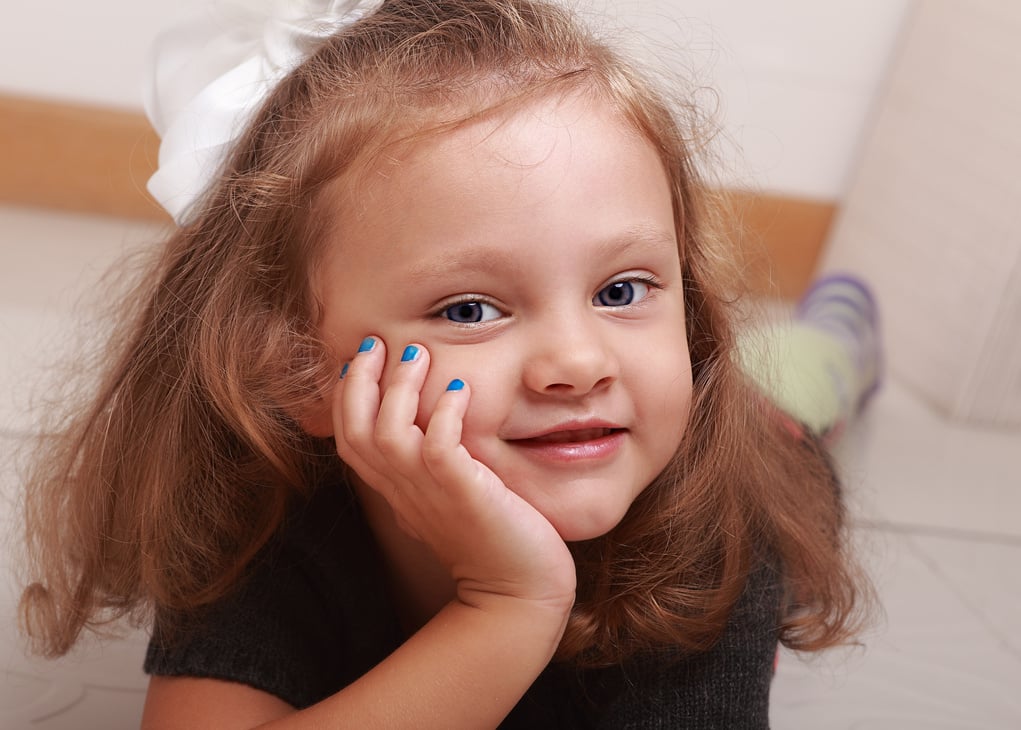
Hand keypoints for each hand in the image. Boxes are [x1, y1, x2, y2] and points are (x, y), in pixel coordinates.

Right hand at [332, 338, 575, 611]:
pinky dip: (444, 414)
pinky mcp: (465, 494)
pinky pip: (439, 448)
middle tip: (378, 342)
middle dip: (362, 381)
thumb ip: (427, 471)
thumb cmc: (488, 542)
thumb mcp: (446, 500)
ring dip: (400, 388)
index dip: (348, 396)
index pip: (350, 438)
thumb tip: (423, 439)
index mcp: (396, 490)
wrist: (517, 593)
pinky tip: (459, 390)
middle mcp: (404, 490)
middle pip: (356, 430)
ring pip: (389, 433)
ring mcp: (431, 493)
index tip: (361, 358)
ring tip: (419, 354)